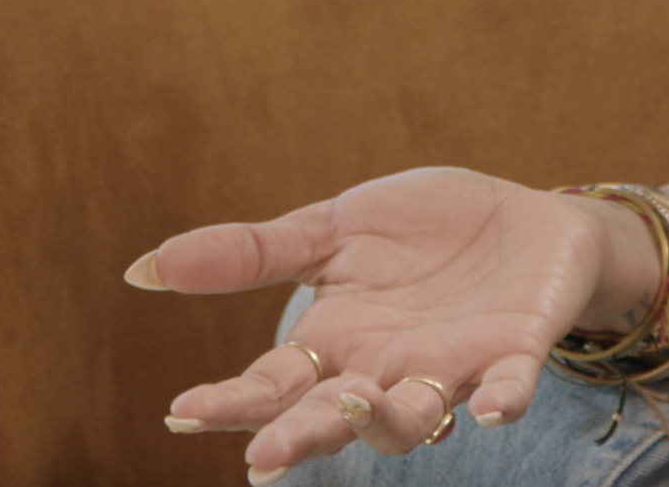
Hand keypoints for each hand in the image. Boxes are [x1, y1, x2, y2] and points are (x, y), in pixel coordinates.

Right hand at [133, 167, 635, 473]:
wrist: (525, 215)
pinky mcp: (515, 350)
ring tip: (356, 399)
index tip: (183, 411)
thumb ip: (252, 254)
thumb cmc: (423, 230)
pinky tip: (493, 406)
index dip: (232, 402)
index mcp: (335, 342)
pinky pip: (510, 386)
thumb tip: (142, 268)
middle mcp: (385, 370)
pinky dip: (502, 397)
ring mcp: (451, 367)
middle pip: (334, 416)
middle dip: (301, 434)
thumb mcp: (332, 227)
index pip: (272, 384)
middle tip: (263, 453)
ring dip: (384, 418)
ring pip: (412, 418)